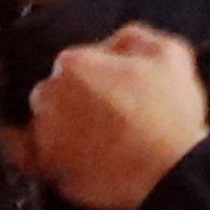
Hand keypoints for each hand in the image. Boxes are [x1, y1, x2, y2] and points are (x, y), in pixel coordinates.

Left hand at [20, 26, 209, 209]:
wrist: (171, 170)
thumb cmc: (170, 112)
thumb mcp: (168, 52)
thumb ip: (131, 38)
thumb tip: (110, 44)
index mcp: (72, 64)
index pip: (75, 64)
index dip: (98, 77)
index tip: (116, 91)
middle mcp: (47, 96)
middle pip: (55, 94)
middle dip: (77, 102)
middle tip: (110, 118)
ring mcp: (43, 135)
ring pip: (47, 126)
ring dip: (66, 130)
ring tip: (102, 143)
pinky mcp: (46, 170)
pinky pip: (37, 160)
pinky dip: (50, 157)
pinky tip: (75, 158)